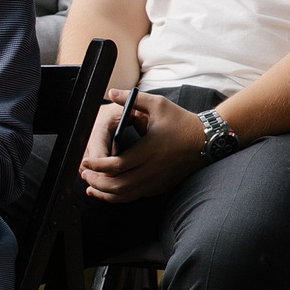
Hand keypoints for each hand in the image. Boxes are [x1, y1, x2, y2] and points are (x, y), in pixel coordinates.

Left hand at [77, 89, 205, 203]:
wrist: (205, 140)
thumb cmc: (181, 121)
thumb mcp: (158, 105)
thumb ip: (132, 99)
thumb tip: (111, 92)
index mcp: (147, 151)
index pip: (115, 166)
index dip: (97, 166)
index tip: (85, 161)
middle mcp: (151, 170)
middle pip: (116, 185)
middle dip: (96, 182)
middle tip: (84, 173)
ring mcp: (156, 181)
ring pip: (125, 196)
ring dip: (104, 193)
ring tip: (90, 186)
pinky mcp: (159, 187)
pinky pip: (135, 196)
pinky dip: (118, 197)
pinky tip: (108, 191)